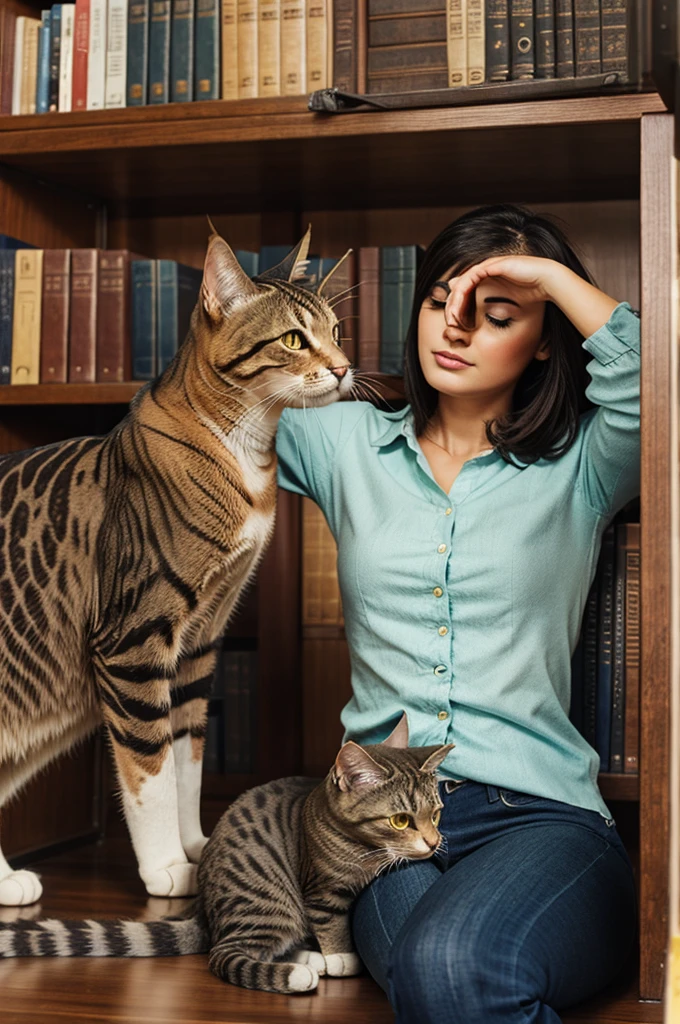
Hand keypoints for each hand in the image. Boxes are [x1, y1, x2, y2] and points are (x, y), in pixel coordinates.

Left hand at [444, 255, 559, 328]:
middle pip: (461, 287)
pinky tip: (459, 305)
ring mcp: (491, 267)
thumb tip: (476, 322)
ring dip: (455, 300)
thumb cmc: (534, 297)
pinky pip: (472, 276)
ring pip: (463, 282)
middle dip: (452, 305)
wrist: (550, 283)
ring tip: (452, 317)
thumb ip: (493, 313)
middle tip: (449, 322)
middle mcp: (488, 272)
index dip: (458, 308)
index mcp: (491, 282)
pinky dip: (463, 290)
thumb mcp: (508, 310)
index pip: (466, 293)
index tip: (455, 325)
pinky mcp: (494, 265)